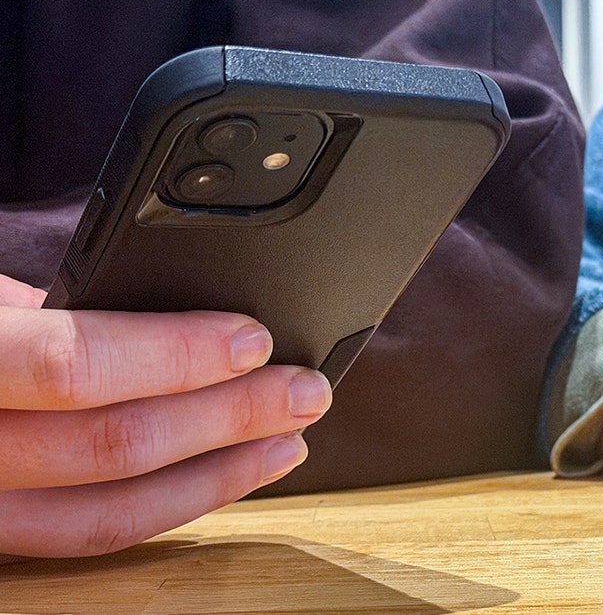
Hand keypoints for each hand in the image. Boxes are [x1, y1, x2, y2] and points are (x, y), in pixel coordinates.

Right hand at [0, 275, 330, 558]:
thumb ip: (52, 310)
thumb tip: (173, 317)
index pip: (70, 366)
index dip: (175, 356)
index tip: (255, 340)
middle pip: (110, 445)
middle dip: (228, 417)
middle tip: (305, 391)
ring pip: (107, 512)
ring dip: (217, 476)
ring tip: (286, 442)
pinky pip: (85, 538)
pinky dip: (168, 508)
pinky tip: (221, 478)